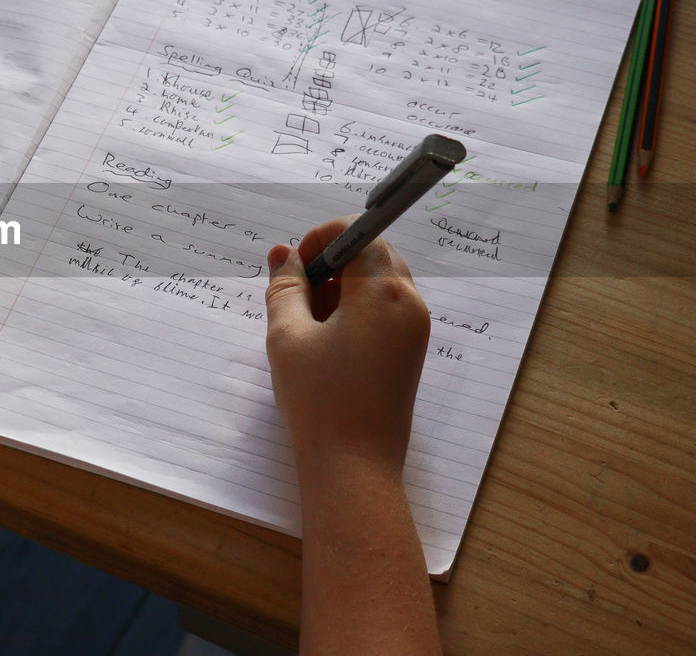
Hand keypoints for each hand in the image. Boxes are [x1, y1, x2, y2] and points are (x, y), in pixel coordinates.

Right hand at [264, 216, 429, 479]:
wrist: (354, 465)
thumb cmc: (318, 398)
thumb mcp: (287, 335)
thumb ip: (285, 286)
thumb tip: (283, 254)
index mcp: (384, 291)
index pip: (358, 233)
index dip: (320, 239)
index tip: (294, 267)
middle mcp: (409, 303)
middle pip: (372, 255)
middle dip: (331, 262)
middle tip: (296, 294)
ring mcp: (414, 329)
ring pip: (377, 282)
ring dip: (341, 287)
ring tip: (307, 323)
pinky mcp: (410, 351)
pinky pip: (384, 310)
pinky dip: (354, 310)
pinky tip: (325, 341)